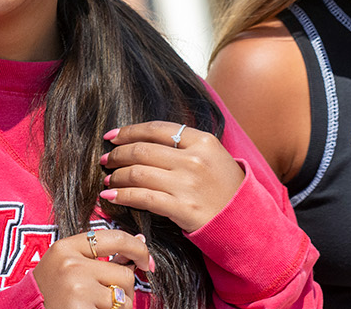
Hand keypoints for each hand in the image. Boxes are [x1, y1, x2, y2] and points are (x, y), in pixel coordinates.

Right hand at [35, 229, 148, 308]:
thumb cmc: (54, 294)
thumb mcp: (70, 267)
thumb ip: (101, 256)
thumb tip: (140, 241)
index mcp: (65, 247)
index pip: (114, 237)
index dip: (137, 249)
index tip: (146, 262)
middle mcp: (70, 263)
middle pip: (124, 273)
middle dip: (124, 290)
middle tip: (109, 300)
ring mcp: (75, 284)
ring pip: (123, 295)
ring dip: (118, 306)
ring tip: (96, 307)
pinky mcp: (80, 304)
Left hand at [100, 121, 245, 232]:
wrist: (244, 221)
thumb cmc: (225, 187)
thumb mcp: (213, 155)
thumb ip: (185, 144)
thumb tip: (144, 138)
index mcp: (203, 141)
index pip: (156, 129)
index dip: (129, 131)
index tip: (113, 136)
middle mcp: (195, 160)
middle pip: (142, 150)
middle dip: (117, 154)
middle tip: (106, 159)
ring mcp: (188, 184)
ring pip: (138, 173)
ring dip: (116, 175)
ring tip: (107, 178)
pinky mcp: (182, 208)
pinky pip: (142, 198)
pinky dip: (122, 195)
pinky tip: (111, 195)